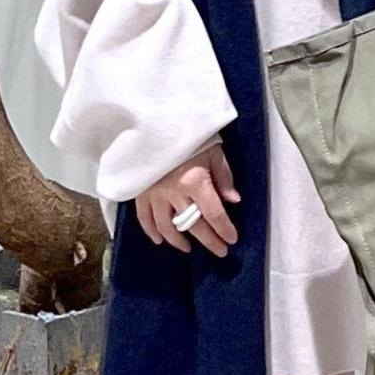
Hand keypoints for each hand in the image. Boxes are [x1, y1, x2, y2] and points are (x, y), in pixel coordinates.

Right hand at [136, 138, 240, 256]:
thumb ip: (224, 177)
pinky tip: (160, 240)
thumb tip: (234, 201)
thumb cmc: (190, 136)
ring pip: (168, 227)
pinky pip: (144, 218)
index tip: (232, 240)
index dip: (224, 229)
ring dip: (179, 241)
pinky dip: (152, 231)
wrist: (156, 123)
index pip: (214, 214)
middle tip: (219, 251)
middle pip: (194, 225)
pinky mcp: (140, 192)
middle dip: (209, 241)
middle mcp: (175, 192)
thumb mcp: (213, 151)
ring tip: (189, 248)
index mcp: (195, 181)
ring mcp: (155, 194)